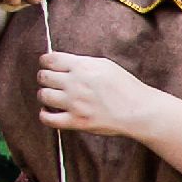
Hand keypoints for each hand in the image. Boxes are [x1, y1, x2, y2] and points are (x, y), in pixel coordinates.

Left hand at [37, 51, 161, 138]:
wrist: (138, 110)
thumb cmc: (125, 87)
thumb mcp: (105, 65)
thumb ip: (82, 63)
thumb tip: (62, 62)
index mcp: (82, 67)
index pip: (50, 60)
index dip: (45, 61)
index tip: (46, 64)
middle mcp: (75, 83)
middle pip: (44, 77)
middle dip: (44, 77)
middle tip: (50, 81)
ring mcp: (74, 103)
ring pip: (43, 96)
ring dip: (44, 95)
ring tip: (51, 96)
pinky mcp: (76, 121)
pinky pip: (48, 119)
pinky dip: (44, 115)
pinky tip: (48, 112)